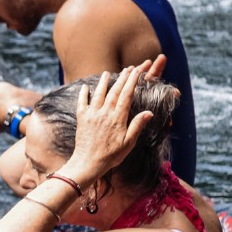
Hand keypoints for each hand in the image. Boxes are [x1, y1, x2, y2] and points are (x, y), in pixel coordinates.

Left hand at [64, 63, 154, 184]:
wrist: (88, 163)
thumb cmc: (111, 156)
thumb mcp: (128, 143)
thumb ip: (137, 126)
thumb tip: (149, 112)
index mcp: (118, 118)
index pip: (126, 95)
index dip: (132, 82)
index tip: (136, 72)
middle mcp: (105, 113)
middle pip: (115, 91)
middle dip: (122, 78)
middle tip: (127, 68)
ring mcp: (92, 114)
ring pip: (99, 94)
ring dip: (103, 82)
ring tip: (107, 73)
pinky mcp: (81, 118)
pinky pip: (82, 102)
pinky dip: (83, 94)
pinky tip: (85, 87)